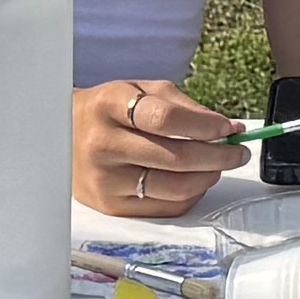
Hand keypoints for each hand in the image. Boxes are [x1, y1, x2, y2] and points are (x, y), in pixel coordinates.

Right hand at [72, 77, 244, 219]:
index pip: (165, 119)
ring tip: (217, 165)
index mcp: (109, 106)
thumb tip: (229, 128)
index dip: (204, 126)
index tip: (228, 128)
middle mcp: (103, 144)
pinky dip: (190, 195)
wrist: (61, 136)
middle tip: (237, 151)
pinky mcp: (110, 206)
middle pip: (175, 158)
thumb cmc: (109, 111)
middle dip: (218, 156)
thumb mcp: (140, 90)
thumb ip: (185, 107)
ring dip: (208, 178)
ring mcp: (105, 180)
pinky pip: (165, 207)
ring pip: (174, 188)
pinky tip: (195, 181)